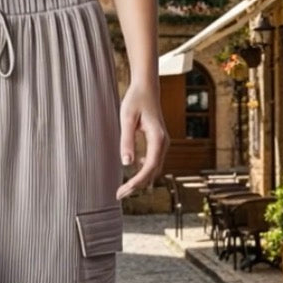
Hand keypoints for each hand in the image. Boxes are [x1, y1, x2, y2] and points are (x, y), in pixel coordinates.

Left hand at [116, 83, 169, 200]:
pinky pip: (153, 163)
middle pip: (152, 172)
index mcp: (157, 138)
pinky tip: (132, 173)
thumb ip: (127, 141)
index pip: (149, 167)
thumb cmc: (135, 100)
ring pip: (154, 169)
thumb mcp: (126, 119)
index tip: (124, 190)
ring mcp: (162, 144)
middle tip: (119, 195)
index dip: (137, 181)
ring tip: (124, 189)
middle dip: (137, 185)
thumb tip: (126, 163)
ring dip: (140, 180)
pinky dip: (143, 172)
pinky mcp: (158, 143)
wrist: (146, 88)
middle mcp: (163, 143)